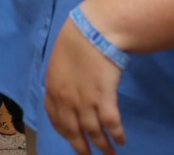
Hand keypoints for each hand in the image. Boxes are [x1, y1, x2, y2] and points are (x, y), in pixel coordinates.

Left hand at [44, 16, 126, 154]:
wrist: (92, 31)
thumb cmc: (76, 43)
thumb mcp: (59, 64)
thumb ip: (61, 83)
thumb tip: (67, 94)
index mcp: (52, 90)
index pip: (56, 120)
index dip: (66, 134)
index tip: (73, 141)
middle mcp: (66, 100)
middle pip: (73, 132)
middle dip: (82, 148)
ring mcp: (84, 101)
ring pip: (93, 132)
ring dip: (102, 146)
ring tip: (109, 153)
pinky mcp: (104, 98)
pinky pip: (110, 124)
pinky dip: (116, 134)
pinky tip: (121, 139)